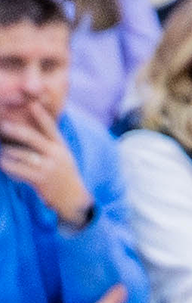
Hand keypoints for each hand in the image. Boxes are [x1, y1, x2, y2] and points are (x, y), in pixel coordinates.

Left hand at [0, 101, 92, 226]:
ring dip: (7, 152)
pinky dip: (8, 166)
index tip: (31, 103)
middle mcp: (56, 154)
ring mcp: (49, 167)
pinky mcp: (41, 179)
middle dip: (16, 129)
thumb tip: (29, 131)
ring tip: (1, 150)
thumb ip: (49, 143)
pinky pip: (18, 169)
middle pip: (33, 137)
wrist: (74, 199)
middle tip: (3, 123)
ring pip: (21, 154)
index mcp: (60, 146)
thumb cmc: (63, 175)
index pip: (50, 126)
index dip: (40, 114)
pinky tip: (4, 164)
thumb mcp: (62, 156)